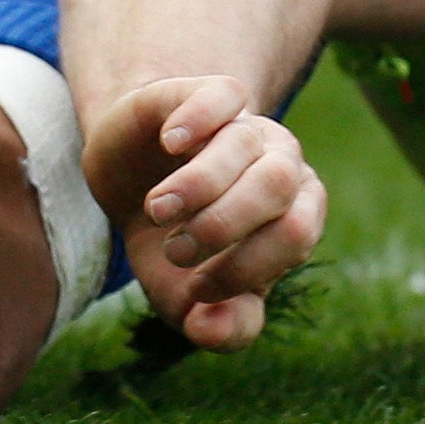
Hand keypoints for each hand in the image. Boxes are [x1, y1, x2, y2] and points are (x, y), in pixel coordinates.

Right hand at [84, 75, 323, 350]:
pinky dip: (200, 119)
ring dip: (197, 186)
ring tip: (157, 211)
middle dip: (224, 225)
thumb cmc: (173, 245)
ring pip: (243, 144)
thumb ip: (220, 328)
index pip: (295, 236)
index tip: (196, 290)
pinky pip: (224, 94)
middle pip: (278, 185)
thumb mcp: (188, 299)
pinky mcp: (206, 94)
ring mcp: (245, 124)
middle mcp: (280, 163)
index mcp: (294, 213)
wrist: (129, 183)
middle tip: (177, 250)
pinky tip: (171, 144)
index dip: (246, 269)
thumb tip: (212, 330)